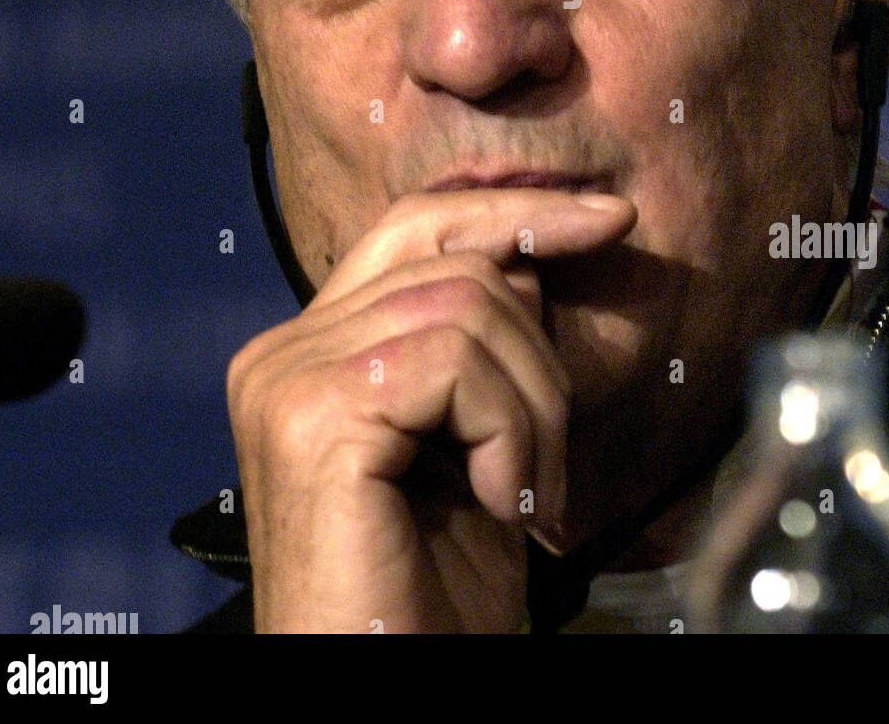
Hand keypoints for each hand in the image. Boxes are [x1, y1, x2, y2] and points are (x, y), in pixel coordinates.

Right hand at [226, 187, 636, 631]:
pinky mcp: (314, 416)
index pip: (414, 229)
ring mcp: (288, 379)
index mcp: (308, 353)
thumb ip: (478, 348)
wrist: (383, 686)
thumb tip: (527, 264)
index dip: (512, 212)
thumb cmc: (427, 596)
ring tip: (521, 496)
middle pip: (456, 264)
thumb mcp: (472, 446)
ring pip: (468, 306)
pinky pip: (455, 362)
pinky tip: (497, 502)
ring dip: (530, 409)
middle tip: (545, 471)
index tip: (607, 218)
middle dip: (537, 359)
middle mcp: (281, 353)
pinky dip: (507, 432)